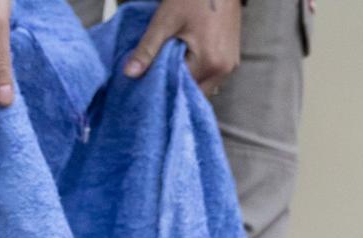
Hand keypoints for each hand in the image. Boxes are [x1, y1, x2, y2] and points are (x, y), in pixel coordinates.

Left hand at [124, 0, 243, 92]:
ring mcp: (231, 65)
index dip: (164, 84)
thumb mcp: (165, 22)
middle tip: (159, 73)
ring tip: (173, 65)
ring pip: (205, 85)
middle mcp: (224, 69)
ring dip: (188, 79)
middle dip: (177, 86)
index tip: (149, 79)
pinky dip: (199, 72)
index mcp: (209, 63)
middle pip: (195, 91)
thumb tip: (130, 73)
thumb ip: (148, 49)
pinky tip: (187, 60)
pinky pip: (213, 76)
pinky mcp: (232, 59)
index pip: (182, 88)